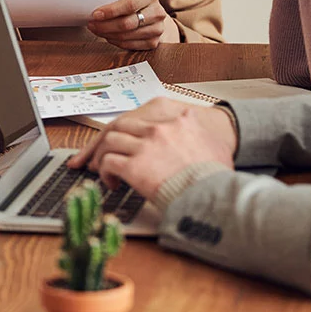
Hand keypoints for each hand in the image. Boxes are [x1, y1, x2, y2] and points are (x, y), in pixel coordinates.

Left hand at [67, 99, 237, 196]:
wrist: (213, 194)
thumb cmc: (214, 176)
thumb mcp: (212, 145)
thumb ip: (195, 135)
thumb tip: (194, 139)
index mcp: (177, 119)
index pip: (141, 117)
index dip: (125, 130)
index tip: (119, 140)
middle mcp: (159, 128)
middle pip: (119, 124)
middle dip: (104, 140)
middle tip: (96, 154)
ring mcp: (145, 145)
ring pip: (109, 140)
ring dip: (102, 155)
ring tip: (102, 170)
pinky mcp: (134, 165)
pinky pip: (108, 163)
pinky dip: (105, 172)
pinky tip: (112, 183)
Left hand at [87, 0, 180, 50]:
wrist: (153, 16)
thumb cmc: (134, 5)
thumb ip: (115, 1)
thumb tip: (92, 9)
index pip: (130, 4)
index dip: (111, 11)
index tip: (95, 15)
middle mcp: (157, 12)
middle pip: (127, 23)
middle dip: (105, 25)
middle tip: (91, 24)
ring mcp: (157, 29)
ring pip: (126, 36)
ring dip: (107, 34)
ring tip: (97, 30)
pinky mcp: (153, 42)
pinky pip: (129, 45)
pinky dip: (115, 41)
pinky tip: (107, 36)